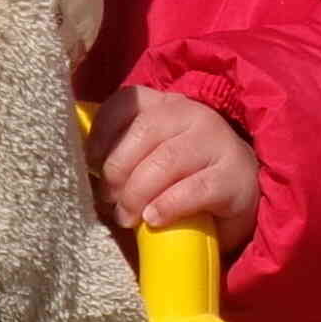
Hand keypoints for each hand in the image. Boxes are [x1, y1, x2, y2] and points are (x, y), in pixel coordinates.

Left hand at [86, 86, 260, 249]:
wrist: (239, 197)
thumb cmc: (182, 179)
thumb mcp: (150, 159)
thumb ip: (122, 157)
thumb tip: (81, 173)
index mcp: (165, 105)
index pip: (127, 102)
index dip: (102, 133)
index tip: (91, 164)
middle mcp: (192, 114)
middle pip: (145, 133)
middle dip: (118, 171)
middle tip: (112, 202)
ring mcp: (217, 141)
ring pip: (167, 160)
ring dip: (138, 193)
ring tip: (129, 217)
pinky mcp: (234, 175)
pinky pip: (194, 188)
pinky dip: (168, 206)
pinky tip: (154, 219)